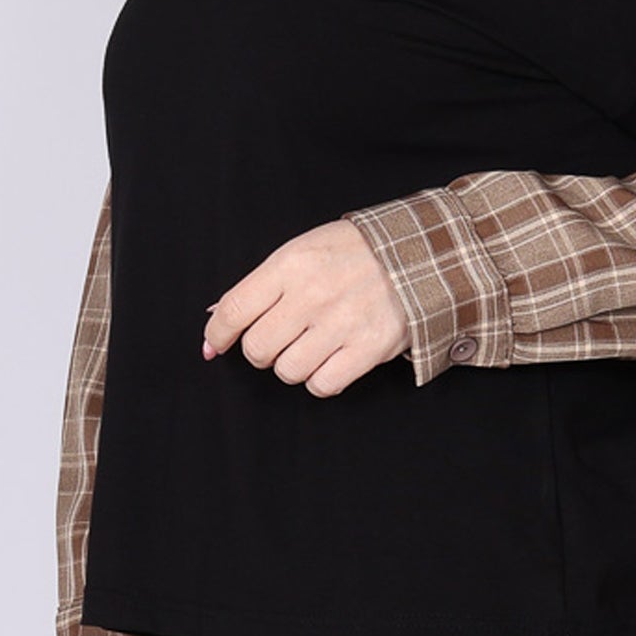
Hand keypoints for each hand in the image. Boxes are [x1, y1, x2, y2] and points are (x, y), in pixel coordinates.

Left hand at [202, 219, 410, 395]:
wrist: (420, 253)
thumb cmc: (356, 251)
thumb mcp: (304, 249)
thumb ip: (261, 283)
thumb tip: (217, 317)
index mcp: (291, 264)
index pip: (233, 309)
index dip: (217, 334)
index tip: (215, 345)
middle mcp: (312, 294)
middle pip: (257, 348)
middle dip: (261, 349)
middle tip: (278, 338)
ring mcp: (341, 324)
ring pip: (287, 371)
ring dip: (292, 365)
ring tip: (310, 346)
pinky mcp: (368, 349)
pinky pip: (322, 385)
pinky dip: (320, 378)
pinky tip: (330, 359)